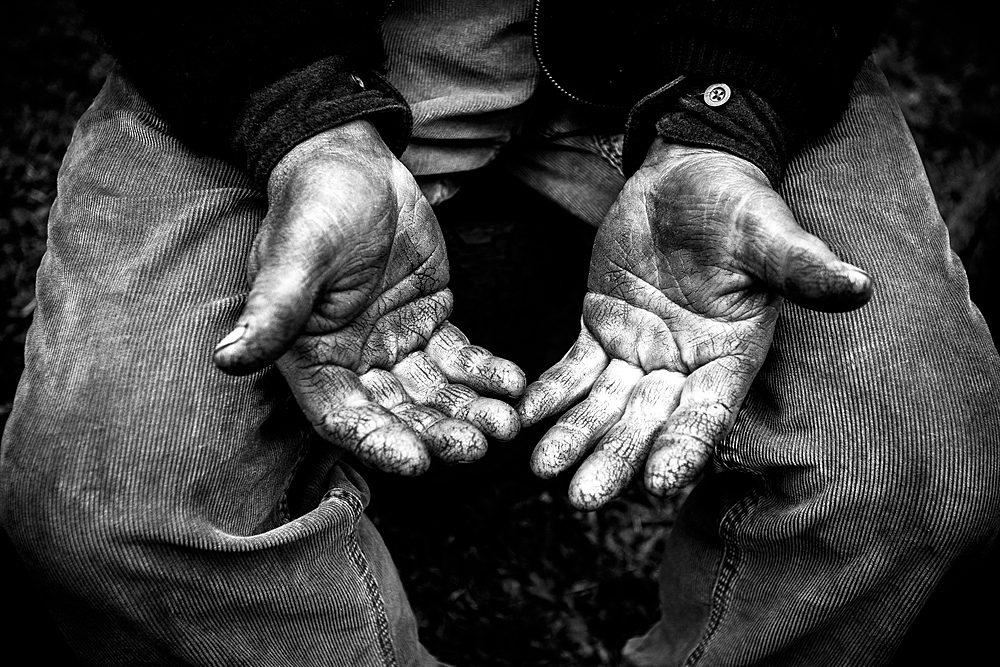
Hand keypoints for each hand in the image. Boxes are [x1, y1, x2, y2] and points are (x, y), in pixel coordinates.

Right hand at [213, 120, 522, 474]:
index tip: (416, 461)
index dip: (378, 442)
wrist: (353, 163)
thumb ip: (274, 309)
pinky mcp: (429, 323)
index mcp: (312, 357)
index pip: (343, 416)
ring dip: (469, 412)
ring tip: (505, 424)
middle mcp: (353, 362)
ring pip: (434, 394)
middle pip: (398, 414)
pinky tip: (513, 384)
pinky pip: (460, 359)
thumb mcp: (296, 254)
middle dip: (437, 434)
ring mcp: (394, 345)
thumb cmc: (314, 204)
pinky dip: (486, 374)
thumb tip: (228, 360)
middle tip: (477, 446)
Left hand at [519, 141, 871, 509]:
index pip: (706, 414)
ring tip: (543, 469)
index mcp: (729, 358)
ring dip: (575, 437)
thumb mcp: (770, 234)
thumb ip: (802, 269)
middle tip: (582, 498)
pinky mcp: (600, 329)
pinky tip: (524, 416)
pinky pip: (571, 370)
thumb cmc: (739, 203)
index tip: (659, 485)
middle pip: (646, 423)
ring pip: (603, 406)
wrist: (689, 174)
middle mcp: (683, 367)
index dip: (683, 448)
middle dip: (615, 458)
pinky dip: (550, 393)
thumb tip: (860, 288)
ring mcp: (638, 352)